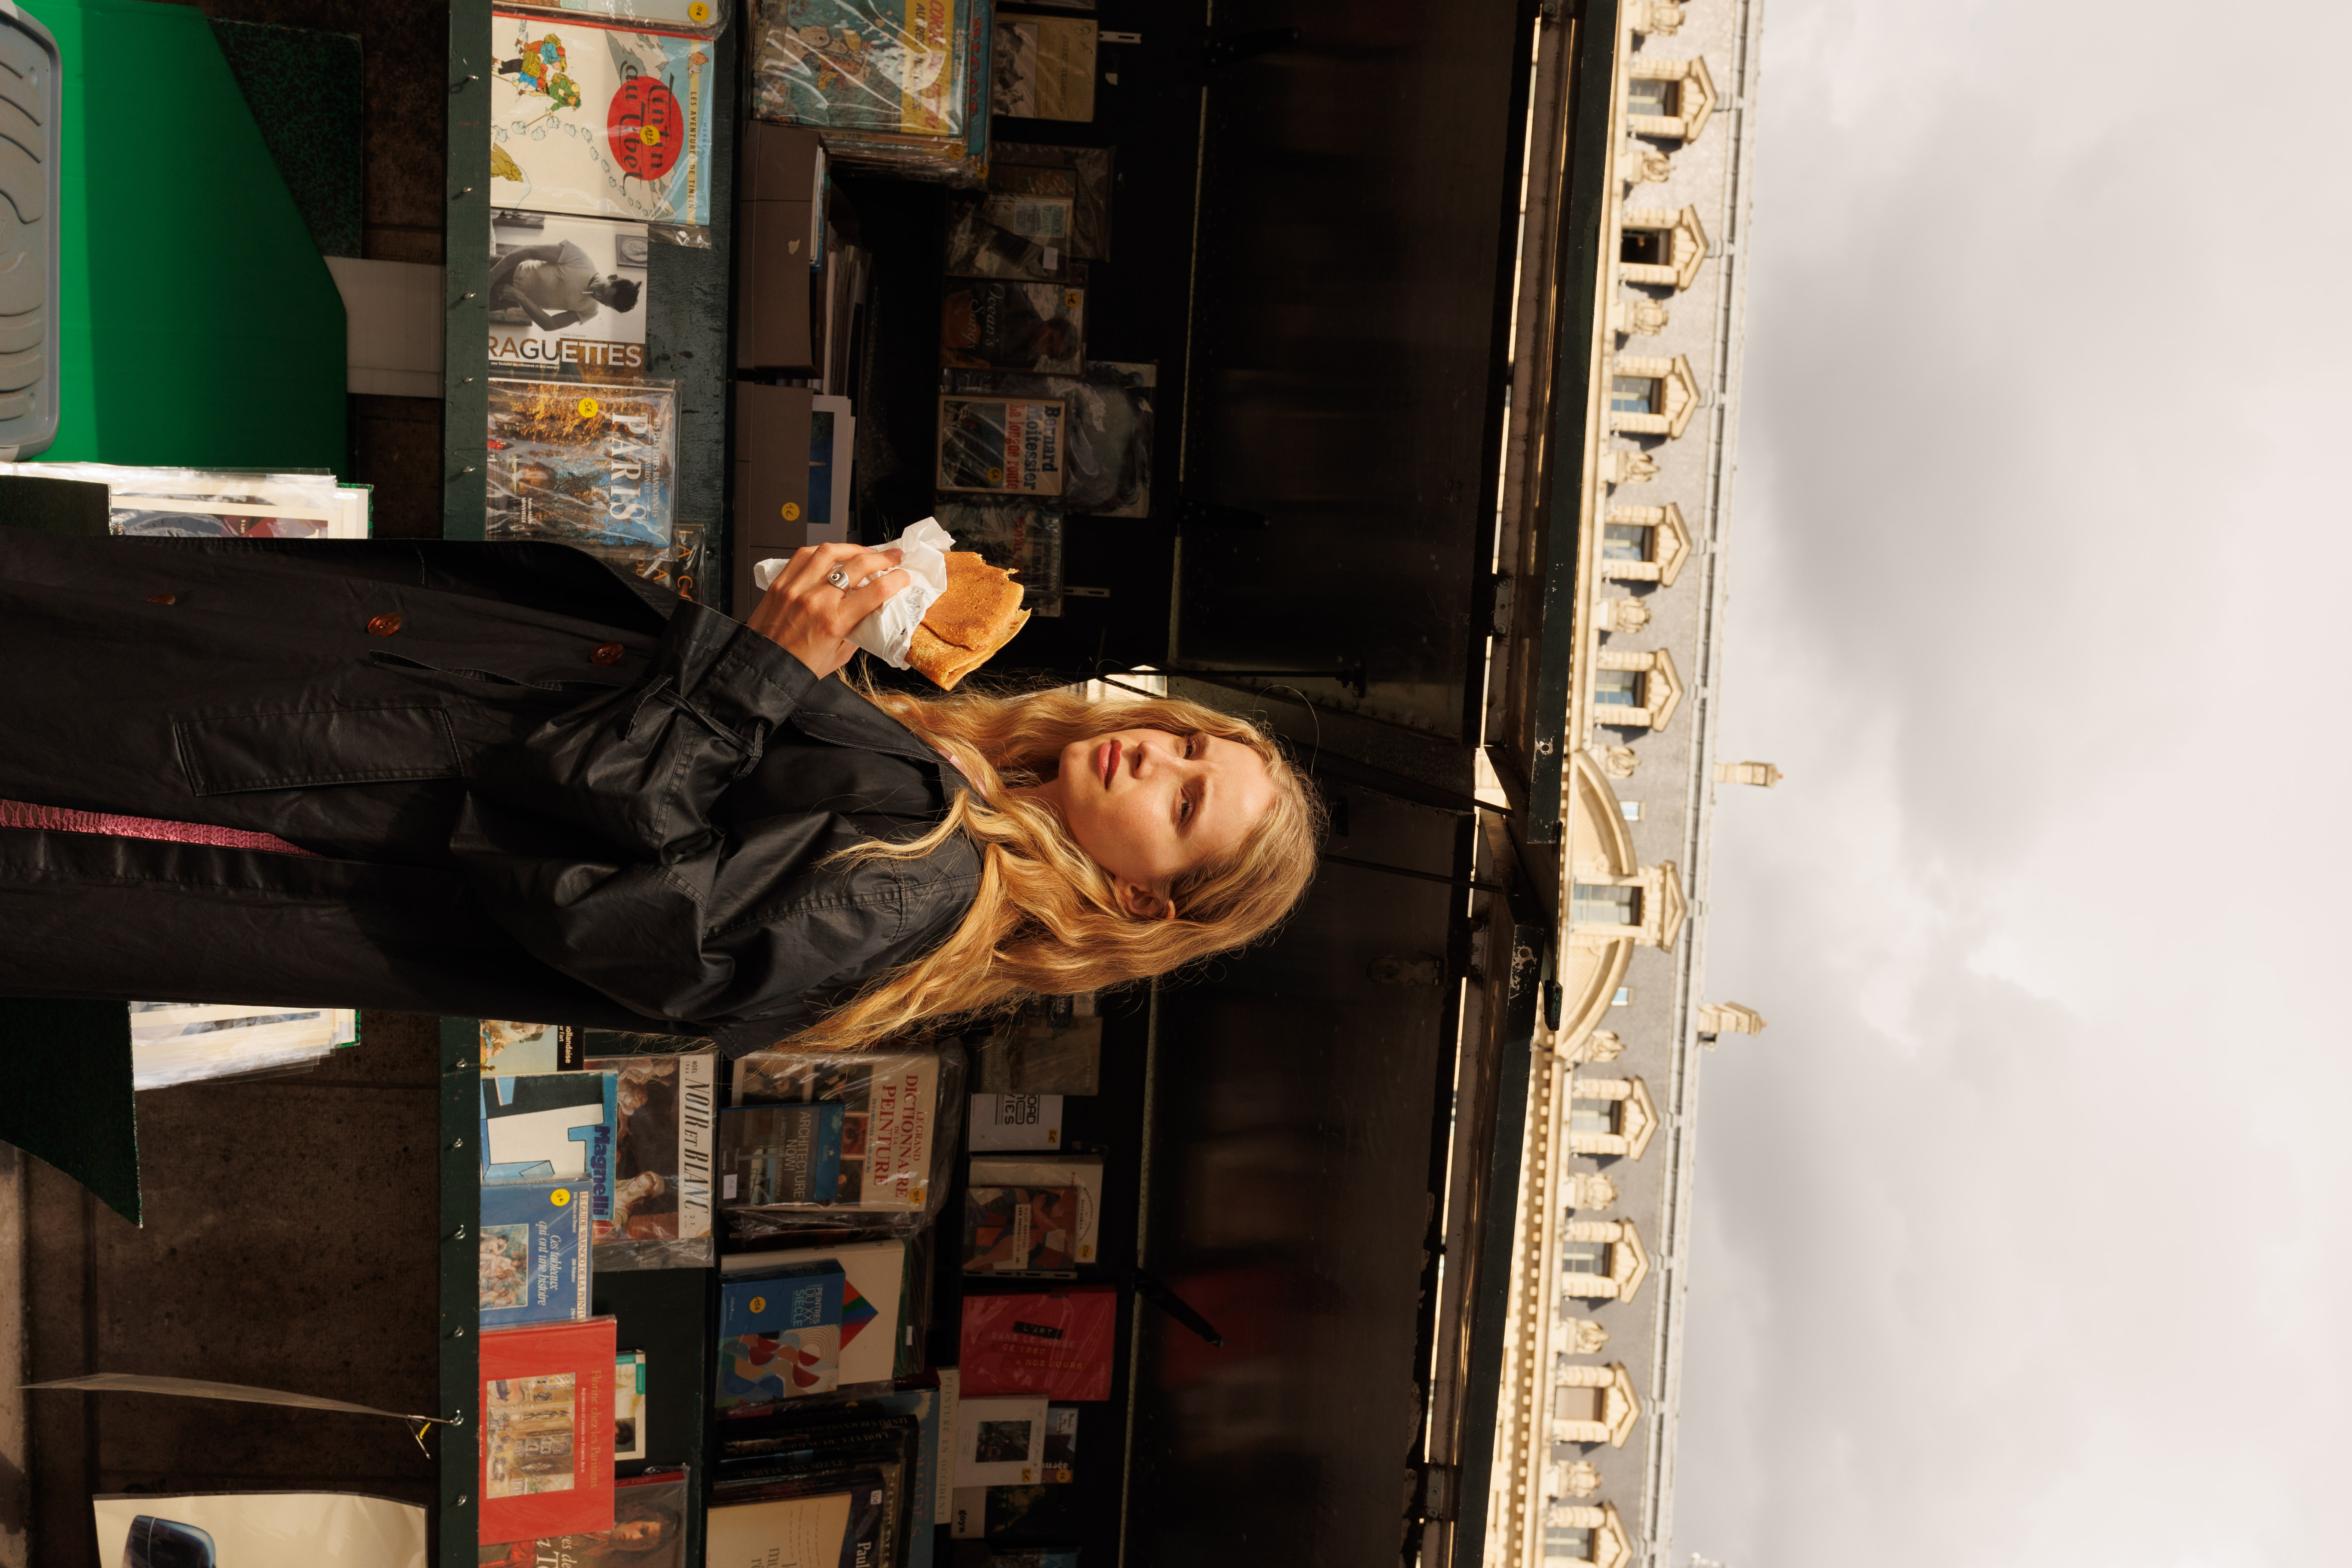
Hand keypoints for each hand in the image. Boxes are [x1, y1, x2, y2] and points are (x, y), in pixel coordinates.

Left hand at [747, 542, 907, 678]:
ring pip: (830, 552)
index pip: (875, 591)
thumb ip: (857, 631)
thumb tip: (872, 613)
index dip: (897, 579)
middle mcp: (816, 600)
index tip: (904, 577)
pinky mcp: (781, 583)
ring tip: (864, 552)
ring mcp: (796, 588)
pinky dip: (822, 551)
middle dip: (882, 558)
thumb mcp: (838, 656)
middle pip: (858, 565)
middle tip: (892, 557)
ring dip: (853, 548)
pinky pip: (804, 555)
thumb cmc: (797, 666)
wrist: (761, 667)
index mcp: (834, 622)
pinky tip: (832, 554)